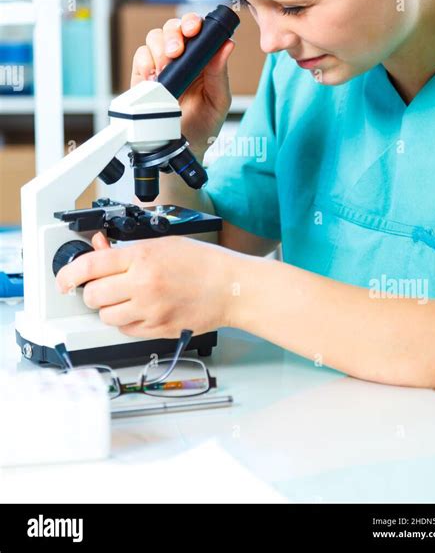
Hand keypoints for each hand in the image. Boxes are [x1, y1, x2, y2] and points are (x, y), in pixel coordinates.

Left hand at [55, 231, 235, 338]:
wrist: (230, 287)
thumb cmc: (203, 262)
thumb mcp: (162, 244)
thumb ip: (126, 250)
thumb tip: (99, 249)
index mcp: (143, 257)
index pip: (90, 266)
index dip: (68, 273)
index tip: (64, 278)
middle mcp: (143, 285)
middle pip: (93, 295)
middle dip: (92, 291)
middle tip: (102, 285)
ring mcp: (149, 310)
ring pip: (105, 316)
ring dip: (108, 307)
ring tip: (124, 297)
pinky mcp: (156, 330)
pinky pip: (125, 329)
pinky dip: (125, 321)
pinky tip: (139, 309)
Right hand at [130, 12, 234, 160]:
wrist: (183, 149)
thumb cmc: (204, 125)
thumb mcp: (219, 100)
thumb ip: (220, 72)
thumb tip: (227, 45)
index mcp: (202, 58)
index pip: (196, 30)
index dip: (193, 23)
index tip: (194, 30)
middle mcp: (181, 58)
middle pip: (172, 28)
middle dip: (173, 34)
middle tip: (176, 52)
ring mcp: (160, 67)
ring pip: (154, 38)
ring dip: (159, 48)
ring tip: (165, 69)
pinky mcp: (143, 78)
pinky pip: (139, 57)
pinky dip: (145, 62)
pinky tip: (153, 77)